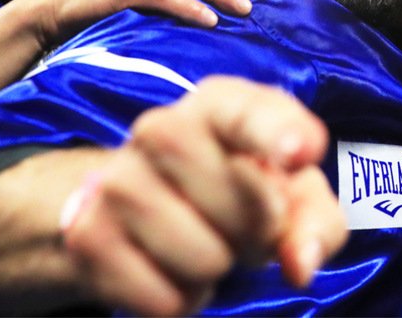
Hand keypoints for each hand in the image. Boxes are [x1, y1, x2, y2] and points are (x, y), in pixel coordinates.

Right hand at [60, 76, 346, 316]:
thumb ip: (315, 219)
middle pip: (245, 203)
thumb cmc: (239, 187)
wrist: (138, 202)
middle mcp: (162, 128)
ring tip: (207, 242)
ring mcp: (117, 181)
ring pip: (206, 260)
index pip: (245, 111)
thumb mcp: (289, 190)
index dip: (276, 132)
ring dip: (220, 269)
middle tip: (246, 226)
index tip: (301, 154)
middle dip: (262, 232)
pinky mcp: (86, 237)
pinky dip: (183, 300)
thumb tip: (302, 264)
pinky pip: (165, 300)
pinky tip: (172, 268)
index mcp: (219, 104)